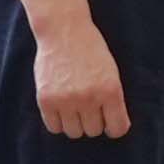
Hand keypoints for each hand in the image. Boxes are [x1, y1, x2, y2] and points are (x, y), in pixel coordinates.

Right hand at [27, 0, 132, 140]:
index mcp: (111, 90)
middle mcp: (89, 98)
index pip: (117, 129)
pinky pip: (54, 127)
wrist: (64, 31)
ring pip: (74, 132)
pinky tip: (61, 108)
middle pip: (94, 131)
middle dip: (93, 121)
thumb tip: (116, 128)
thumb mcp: (111, 72)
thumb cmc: (90, 50)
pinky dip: (58, 121)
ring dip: (75, 123)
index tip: (110, 122)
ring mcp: (66, 100)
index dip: (114, 127)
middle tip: (89, 106)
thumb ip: (114, 100)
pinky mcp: (46, 100)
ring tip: (74, 106)